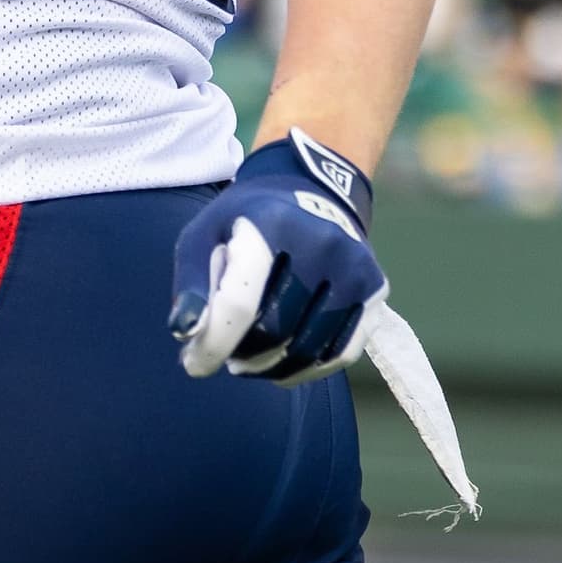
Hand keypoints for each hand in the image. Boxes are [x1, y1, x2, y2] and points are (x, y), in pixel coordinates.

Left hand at [171, 130, 384, 383]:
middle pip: (274, 331)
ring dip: (272, 368)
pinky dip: (308, 370)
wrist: (315, 192)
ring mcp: (354, 266)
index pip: (238, 303)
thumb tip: (186, 334)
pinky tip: (285, 363)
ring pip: (308, 350)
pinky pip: (341, 353)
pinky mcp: (375, 289)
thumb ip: (192, 284)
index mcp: (271, 224)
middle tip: (230, 352)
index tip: (194, 364)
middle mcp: (321, 241)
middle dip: (242, 354)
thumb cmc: (249, 222)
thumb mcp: (205, 235)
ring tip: (252, 358)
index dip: (212, 344)